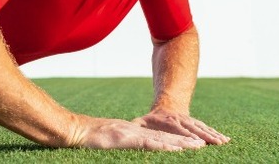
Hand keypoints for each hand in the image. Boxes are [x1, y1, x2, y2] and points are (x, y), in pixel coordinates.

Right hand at [72, 115, 206, 150]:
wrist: (76, 130)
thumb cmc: (88, 138)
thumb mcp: (110, 141)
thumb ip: (123, 143)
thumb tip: (131, 147)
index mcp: (132, 133)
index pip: (157, 138)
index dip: (175, 141)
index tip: (190, 144)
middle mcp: (135, 132)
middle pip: (164, 137)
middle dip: (184, 141)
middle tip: (202, 145)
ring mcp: (131, 134)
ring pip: (161, 139)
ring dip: (181, 144)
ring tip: (197, 147)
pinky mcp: (126, 139)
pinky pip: (149, 143)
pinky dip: (164, 146)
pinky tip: (176, 149)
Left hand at [132, 108, 229, 144]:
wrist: (167, 105)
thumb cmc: (152, 119)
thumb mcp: (142, 121)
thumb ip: (136, 126)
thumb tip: (125, 130)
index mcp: (168, 122)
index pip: (178, 130)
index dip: (186, 135)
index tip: (194, 142)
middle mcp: (182, 121)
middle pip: (194, 129)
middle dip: (204, 137)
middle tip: (215, 144)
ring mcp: (190, 122)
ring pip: (203, 128)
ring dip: (213, 135)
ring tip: (224, 142)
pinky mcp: (197, 124)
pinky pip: (208, 128)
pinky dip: (217, 133)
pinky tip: (226, 140)